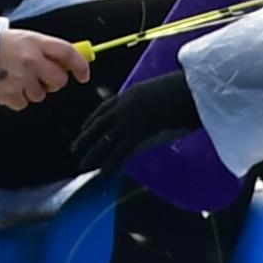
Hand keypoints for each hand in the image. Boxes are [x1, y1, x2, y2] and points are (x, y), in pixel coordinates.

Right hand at [0, 28, 92, 112]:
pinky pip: (24, 103)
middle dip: (53, 82)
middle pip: (59, 80)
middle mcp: (31, 60)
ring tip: (17, 78)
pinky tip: (8, 86)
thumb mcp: (25, 38)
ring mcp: (20, 78)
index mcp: (35, 42)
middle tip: (40, 76)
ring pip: (41, 95)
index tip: (83, 74)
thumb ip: (46, 49)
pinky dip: (18, 98)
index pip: (67, 53)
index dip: (80, 65)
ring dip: (32, 90)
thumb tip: (70, 62)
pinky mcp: (10, 94)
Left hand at [72, 68, 201, 175]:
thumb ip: (149, 99)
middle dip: (85, 138)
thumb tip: (152, 108)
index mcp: (128, 95)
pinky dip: (111, 164)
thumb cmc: (180, 90)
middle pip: (99, 124)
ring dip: (92, 154)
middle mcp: (124, 106)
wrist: (187, 90)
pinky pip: (120, 151)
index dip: (92, 120)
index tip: (84, 128)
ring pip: (105, 139)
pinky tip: (104, 173)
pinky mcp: (137, 132)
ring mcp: (129, 119)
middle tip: (74, 148)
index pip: (103, 108)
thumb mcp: (158, 90)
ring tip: (82, 165)